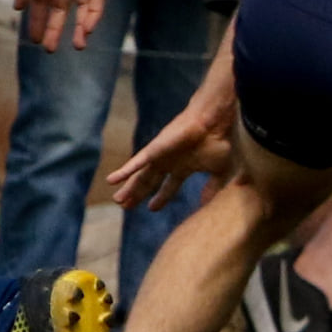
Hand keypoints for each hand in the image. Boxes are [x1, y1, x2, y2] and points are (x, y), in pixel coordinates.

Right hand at [8, 0, 103, 51]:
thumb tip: (19, 8)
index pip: (38, 5)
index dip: (36, 22)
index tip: (32, 40)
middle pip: (58, 10)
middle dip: (54, 30)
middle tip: (50, 49)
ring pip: (80, 8)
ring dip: (79, 27)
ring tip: (76, 45)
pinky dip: (93, 12)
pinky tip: (89, 27)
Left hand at [108, 85, 237, 210]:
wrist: (216, 122)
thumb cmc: (220, 141)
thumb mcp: (220, 170)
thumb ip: (214, 187)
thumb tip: (207, 204)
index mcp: (185, 167)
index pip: (169, 186)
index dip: (161, 197)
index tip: (152, 208)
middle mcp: (170, 161)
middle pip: (150, 181)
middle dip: (138, 194)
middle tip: (126, 206)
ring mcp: (161, 155)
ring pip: (140, 175)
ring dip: (128, 187)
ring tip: (117, 200)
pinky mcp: (155, 150)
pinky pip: (136, 163)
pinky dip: (124, 172)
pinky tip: (111, 181)